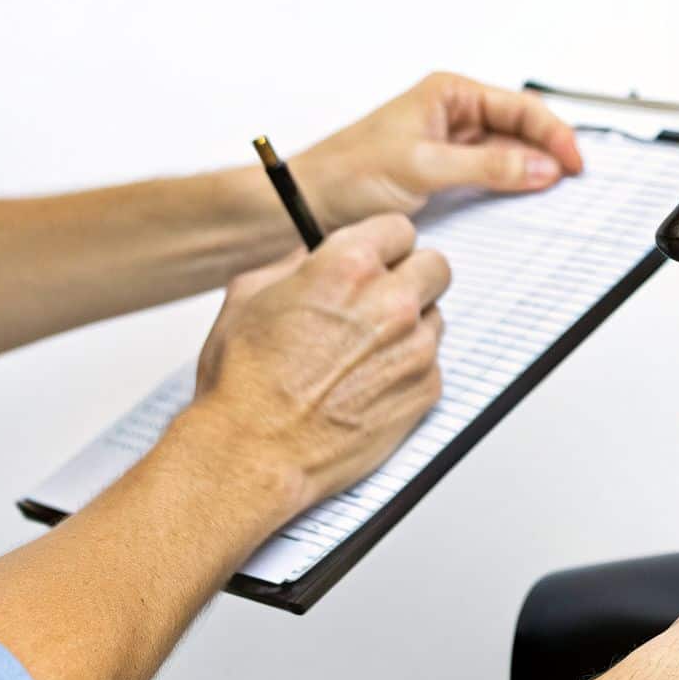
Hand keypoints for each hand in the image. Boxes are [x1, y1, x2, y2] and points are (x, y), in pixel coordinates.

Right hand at [166, 213, 449, 525]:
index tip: (376, 258)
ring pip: (434, 317)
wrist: (253, 450)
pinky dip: (407, 370)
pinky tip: (368, 384)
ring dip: (409, 327)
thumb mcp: (249, 297)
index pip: (399, 229)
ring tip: (364, 353)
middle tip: (379, 300)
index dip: (383, 245)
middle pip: (434, 267)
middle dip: (409, 278)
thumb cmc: (244, 382)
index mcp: (349, 266)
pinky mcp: (426, 389)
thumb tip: (313, 254)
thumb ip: (292, 264)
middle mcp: (392, 302)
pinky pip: (431, 363)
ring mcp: (415, 347)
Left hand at [295, 72, 584, 224]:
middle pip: (520, 130)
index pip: (519, 106)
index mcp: (449, 93)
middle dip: (548, 153)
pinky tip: (523, 205)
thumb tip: (540, 167)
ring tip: (553, 196)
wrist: (309, 206)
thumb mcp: (424, 167)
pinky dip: (510, 191)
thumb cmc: (348, 171)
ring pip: (509, 156)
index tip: (573, 162)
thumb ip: (487, 166)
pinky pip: (491, 180)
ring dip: (531, 174)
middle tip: (573, 182)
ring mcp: (452, 146)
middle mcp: (454, 114)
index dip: (553, 132)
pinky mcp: (447, 176)